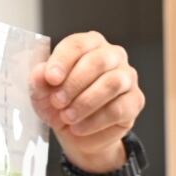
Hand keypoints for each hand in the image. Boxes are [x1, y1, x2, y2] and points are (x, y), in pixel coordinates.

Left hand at [30, 32, 144, 173]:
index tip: (50, 79)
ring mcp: (127, 77)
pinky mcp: (135, 101)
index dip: (62, 61)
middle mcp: (112, 56)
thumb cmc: (59, 103)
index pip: (78, 44)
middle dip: (74, 83)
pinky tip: (78, 127)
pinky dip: (95, 120)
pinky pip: (119, 108)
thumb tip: (40, 73)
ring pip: (112, 83)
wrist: (74, 131)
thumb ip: (39, 81)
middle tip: (57, 102)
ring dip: (85, 102)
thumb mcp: (42, 92)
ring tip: (67, 117)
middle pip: (98, 61)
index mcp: (88, 45)